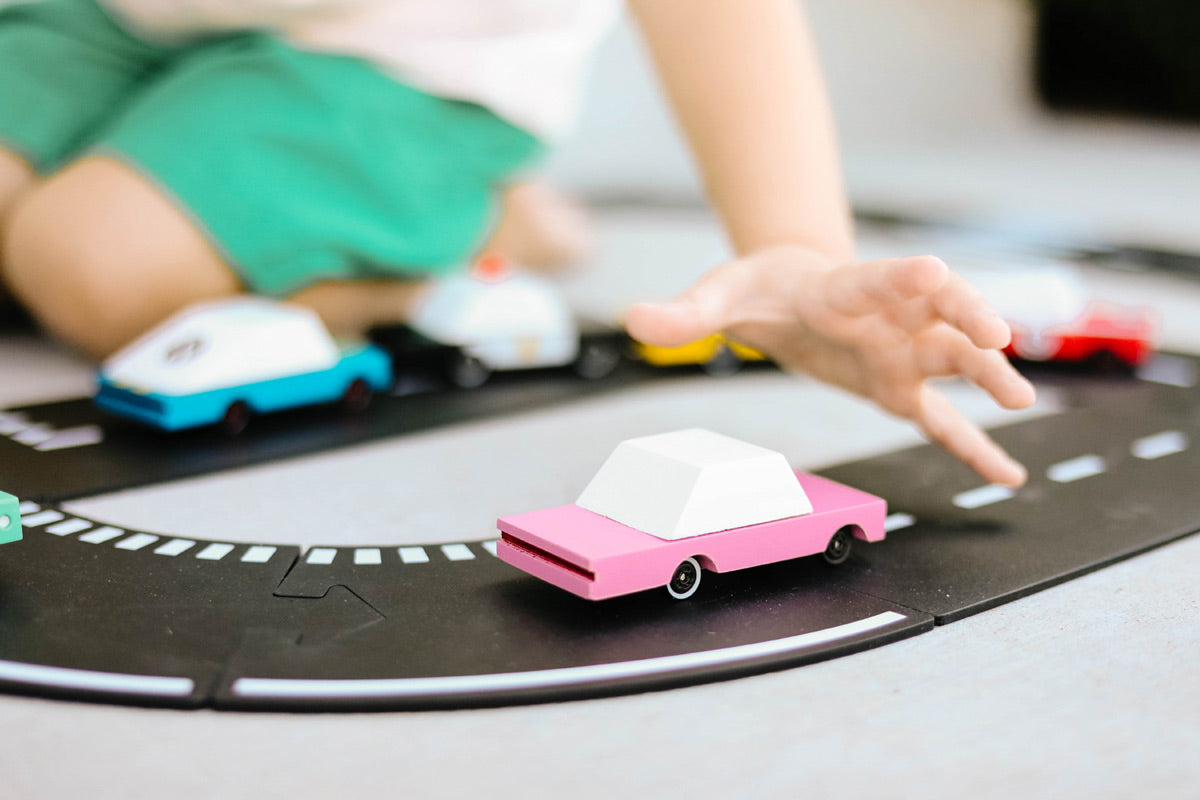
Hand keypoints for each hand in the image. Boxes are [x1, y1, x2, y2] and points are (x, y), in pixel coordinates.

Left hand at [625, 245, 1036, 486]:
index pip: (878, 278)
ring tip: (1018, 401)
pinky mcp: (897, 387)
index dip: (906, 276)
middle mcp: (886, 316)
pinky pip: (939, 420)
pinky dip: (971, 445)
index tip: (936, 273)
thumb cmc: (758, 284)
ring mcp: (899, 352)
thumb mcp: (718, 294)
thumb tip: (632, 320)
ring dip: (986, 377)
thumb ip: (683, 311)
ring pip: (951, 362)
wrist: (788, 283)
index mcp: (843, 287)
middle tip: (997, 342)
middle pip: (937, 315)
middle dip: (969, 323)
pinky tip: (1006, 472)